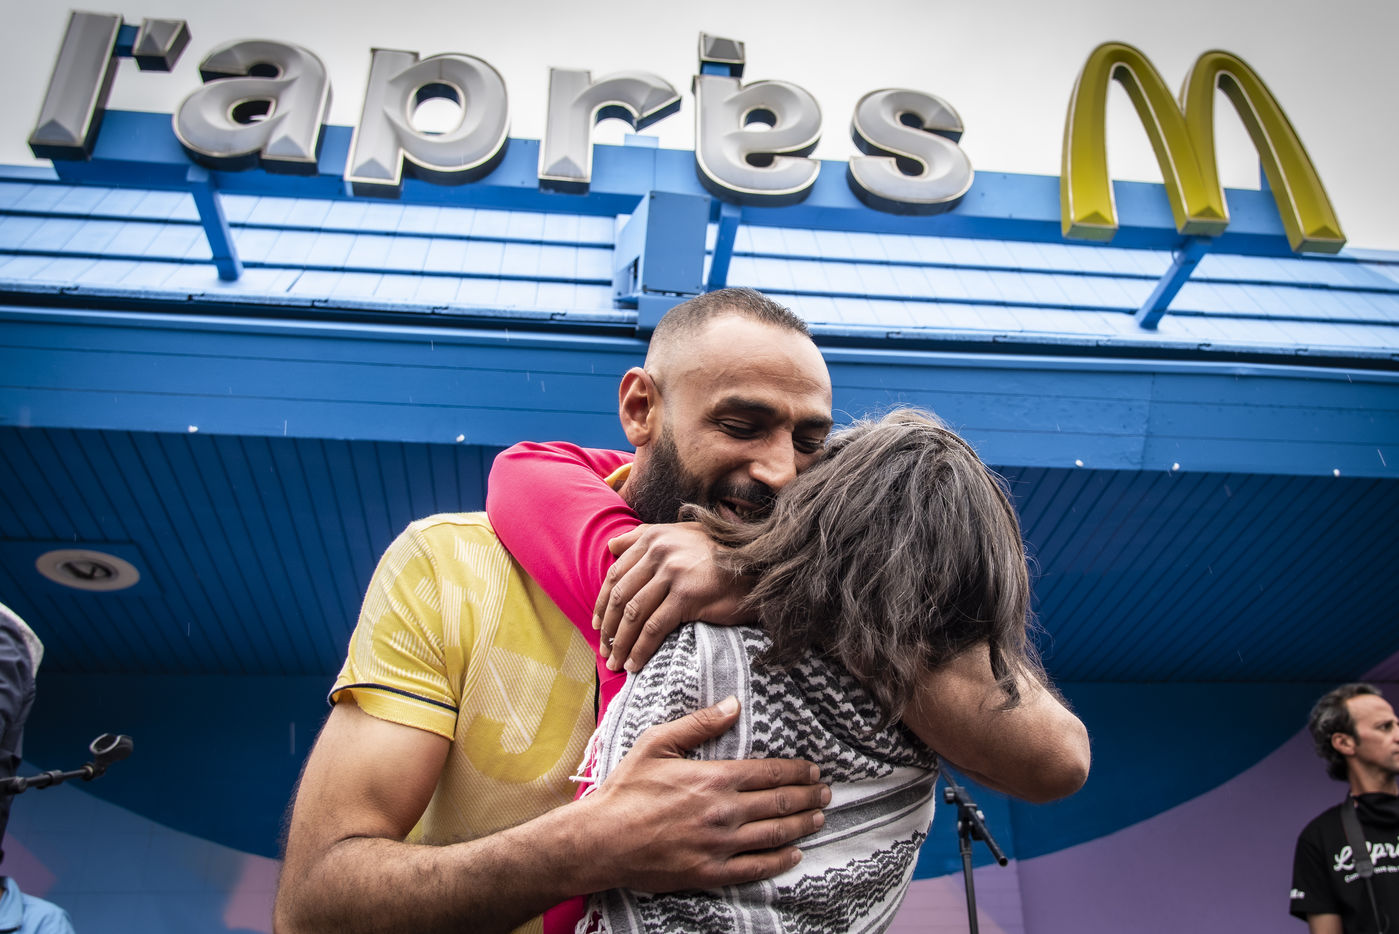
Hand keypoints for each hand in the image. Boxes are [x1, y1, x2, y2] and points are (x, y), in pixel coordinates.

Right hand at [582, 696, 829, 891]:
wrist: (602, 840)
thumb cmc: (627, 789)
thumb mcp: (657, 744)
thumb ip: (699, 724)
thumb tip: (734, 705)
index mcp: (714, 778)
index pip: (769, 773)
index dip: (797, 771)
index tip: (813, 770)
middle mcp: (724, 812)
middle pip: (780, 803)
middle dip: (809, 796)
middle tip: (826, 792)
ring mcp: (720, 845)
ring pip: (775, 834)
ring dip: (802, 825)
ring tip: (819, 817)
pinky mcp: (711, 872)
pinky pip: (756, 867)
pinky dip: (781, 860)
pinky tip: (795, 853)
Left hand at [593, 523, 753, 671]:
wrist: (757, 567)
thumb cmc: (719, 554)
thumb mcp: (681, 535)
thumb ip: (644, 537)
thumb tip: (610, 548)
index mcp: (653, 538)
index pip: (616, 575)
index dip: (601, 604)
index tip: (597, 625)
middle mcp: (659, 552)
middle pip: (620, 596)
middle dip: (607, 628)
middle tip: (603, 650)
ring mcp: (673, 574)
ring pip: (633, 614)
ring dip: (620, 643)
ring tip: (616, 662)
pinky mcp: (687, 596)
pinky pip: (654, 628)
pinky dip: (641, 649)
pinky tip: (635, 664)